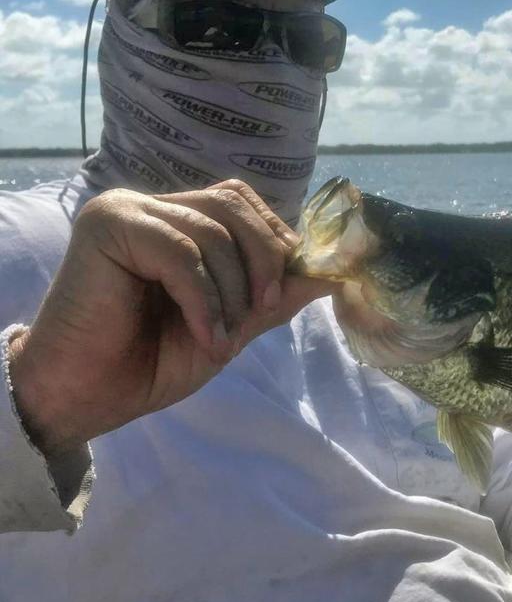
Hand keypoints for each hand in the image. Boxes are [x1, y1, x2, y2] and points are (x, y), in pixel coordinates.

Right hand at [8, 180, 332, 458]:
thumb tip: (334, 272)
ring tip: (223, 338)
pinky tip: (206, 336)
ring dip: (233, 290)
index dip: (275, 239)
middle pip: (234, 205)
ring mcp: (128, 211)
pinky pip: (181, 251)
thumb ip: (275, 295)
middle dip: (264, 259)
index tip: (286, 291)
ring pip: (212, 230)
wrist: (88, 397)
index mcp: (181, 220)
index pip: (243, 203)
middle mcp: (155, 207)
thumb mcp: (232, 324)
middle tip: (264, 308)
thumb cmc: (153, 361)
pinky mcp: (108, 227)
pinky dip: (205, 299)